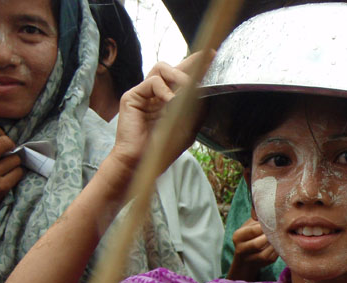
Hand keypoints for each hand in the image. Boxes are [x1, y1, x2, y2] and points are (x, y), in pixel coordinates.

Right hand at [0, 124, 22, 230]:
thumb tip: (3, 134)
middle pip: (7, 141)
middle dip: (10, 147)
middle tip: (6, 154)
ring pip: (16, 158)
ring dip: (14, 163)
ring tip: (4, 169)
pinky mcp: (0, 187)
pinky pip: (19, 172)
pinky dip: (16, 174)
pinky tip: (7, 178)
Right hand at [111, 51, 209, 173]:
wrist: (142, 162)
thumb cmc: (163, 149)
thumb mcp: (188, 128)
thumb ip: (196, 109)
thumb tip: (205, 89)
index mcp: (171, 101)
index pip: (184, 79)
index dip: (197, 67)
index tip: (212, 57)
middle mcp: (158, 94)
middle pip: (174, 67)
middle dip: (192, 62)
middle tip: (206, 58)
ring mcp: (145, 94)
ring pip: (162, 68)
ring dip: (178, 76)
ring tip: (186, 89)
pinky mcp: (133, 96)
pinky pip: (152, 81)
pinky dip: (164, 89)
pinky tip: (170, 102)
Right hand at [227, 218, 278, 280]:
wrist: (246, 257)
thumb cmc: (250, 235)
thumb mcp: (249, 225)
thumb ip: (257, 219)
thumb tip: (270, 213)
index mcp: (237, 236)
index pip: (252, 231)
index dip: (264, 226)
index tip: (272, 221)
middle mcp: (241, 249)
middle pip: (257, 244)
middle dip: (269, 236)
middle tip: (278, 229)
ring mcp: (252, 259)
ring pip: (266, 253)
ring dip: (274, 244)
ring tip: (280, 235)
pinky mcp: (263, 263)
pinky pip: (273, 257)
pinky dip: (278, 249)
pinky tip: (281, 242)